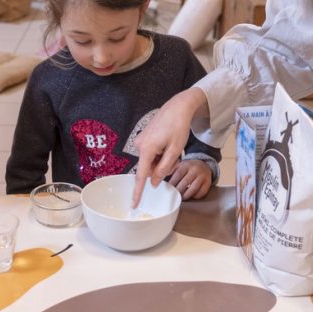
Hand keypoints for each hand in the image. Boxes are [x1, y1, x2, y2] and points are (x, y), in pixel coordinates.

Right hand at [132, 88, 207, 206]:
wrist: (177, 107)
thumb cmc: (178, 127)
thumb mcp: (175, 151)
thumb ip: (164, 168)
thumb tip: (153, 182)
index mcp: (147, 149)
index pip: (141, 175)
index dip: (138, 191)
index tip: (134, 204)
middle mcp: (139, 145)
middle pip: (149, 167)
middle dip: (162, 167)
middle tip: (176, 155)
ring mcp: (140, 140)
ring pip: (151, 161)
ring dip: (162, 159)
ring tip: (173, 147)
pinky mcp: (143, 138)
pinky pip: (150, 153)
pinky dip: (160, 154)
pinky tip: (168, 144)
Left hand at [168, 159, 212, 199]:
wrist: (203, 164)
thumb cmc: (188, 168)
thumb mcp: (179, 165)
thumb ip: (171, 171)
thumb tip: (160, 179)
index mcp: (186, 165)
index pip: (177, 175)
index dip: (172, 183)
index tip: (167, 189)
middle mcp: (195, 169)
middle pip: (185, 183)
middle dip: (178, 191)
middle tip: (173, 196)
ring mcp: (202, 176)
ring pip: (193, 189)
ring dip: (186, 195)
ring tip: (181, 197)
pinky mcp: (208, 183)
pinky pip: (201, 193)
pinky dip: (195, 196)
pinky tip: (190, 196)